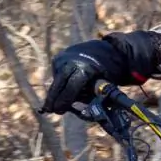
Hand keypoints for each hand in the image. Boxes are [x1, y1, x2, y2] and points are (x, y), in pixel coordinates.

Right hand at [41, 33, 158, 113]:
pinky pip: (57, 74)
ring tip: (55, 103)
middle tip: (51, 110)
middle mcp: (72, 61)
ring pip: (56, 80)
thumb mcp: (105, 84)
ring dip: (55, 92)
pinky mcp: (59, 58)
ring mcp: (64, 58)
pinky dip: (59, 83)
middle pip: (59, 84)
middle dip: (54, 98)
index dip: (65, 100)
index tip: (59, 111)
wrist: (106, 50)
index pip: (71, 87)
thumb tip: (79, 110)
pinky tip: (63, 89)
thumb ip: (93, 96)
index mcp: (86, 68)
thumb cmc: (109, 71)